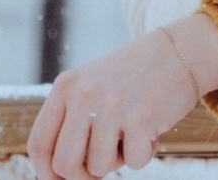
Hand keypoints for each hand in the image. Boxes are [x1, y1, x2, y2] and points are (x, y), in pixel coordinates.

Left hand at [29, 18, 217, 179]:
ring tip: (130, 132)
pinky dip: (144, 153)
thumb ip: (70, 122)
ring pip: (100, 168)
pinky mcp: (140, 118)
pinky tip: (150, 126)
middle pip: (65, 165)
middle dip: (84, 175)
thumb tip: (56, 173)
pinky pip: (134, 163)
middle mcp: (83, 94)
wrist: (178, 51)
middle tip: (105, 161)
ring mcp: (111, 106)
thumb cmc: (132, 78)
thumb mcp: (91, 88)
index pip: (39, 143)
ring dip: (118, 160)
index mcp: (66, 87)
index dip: (46, 173)